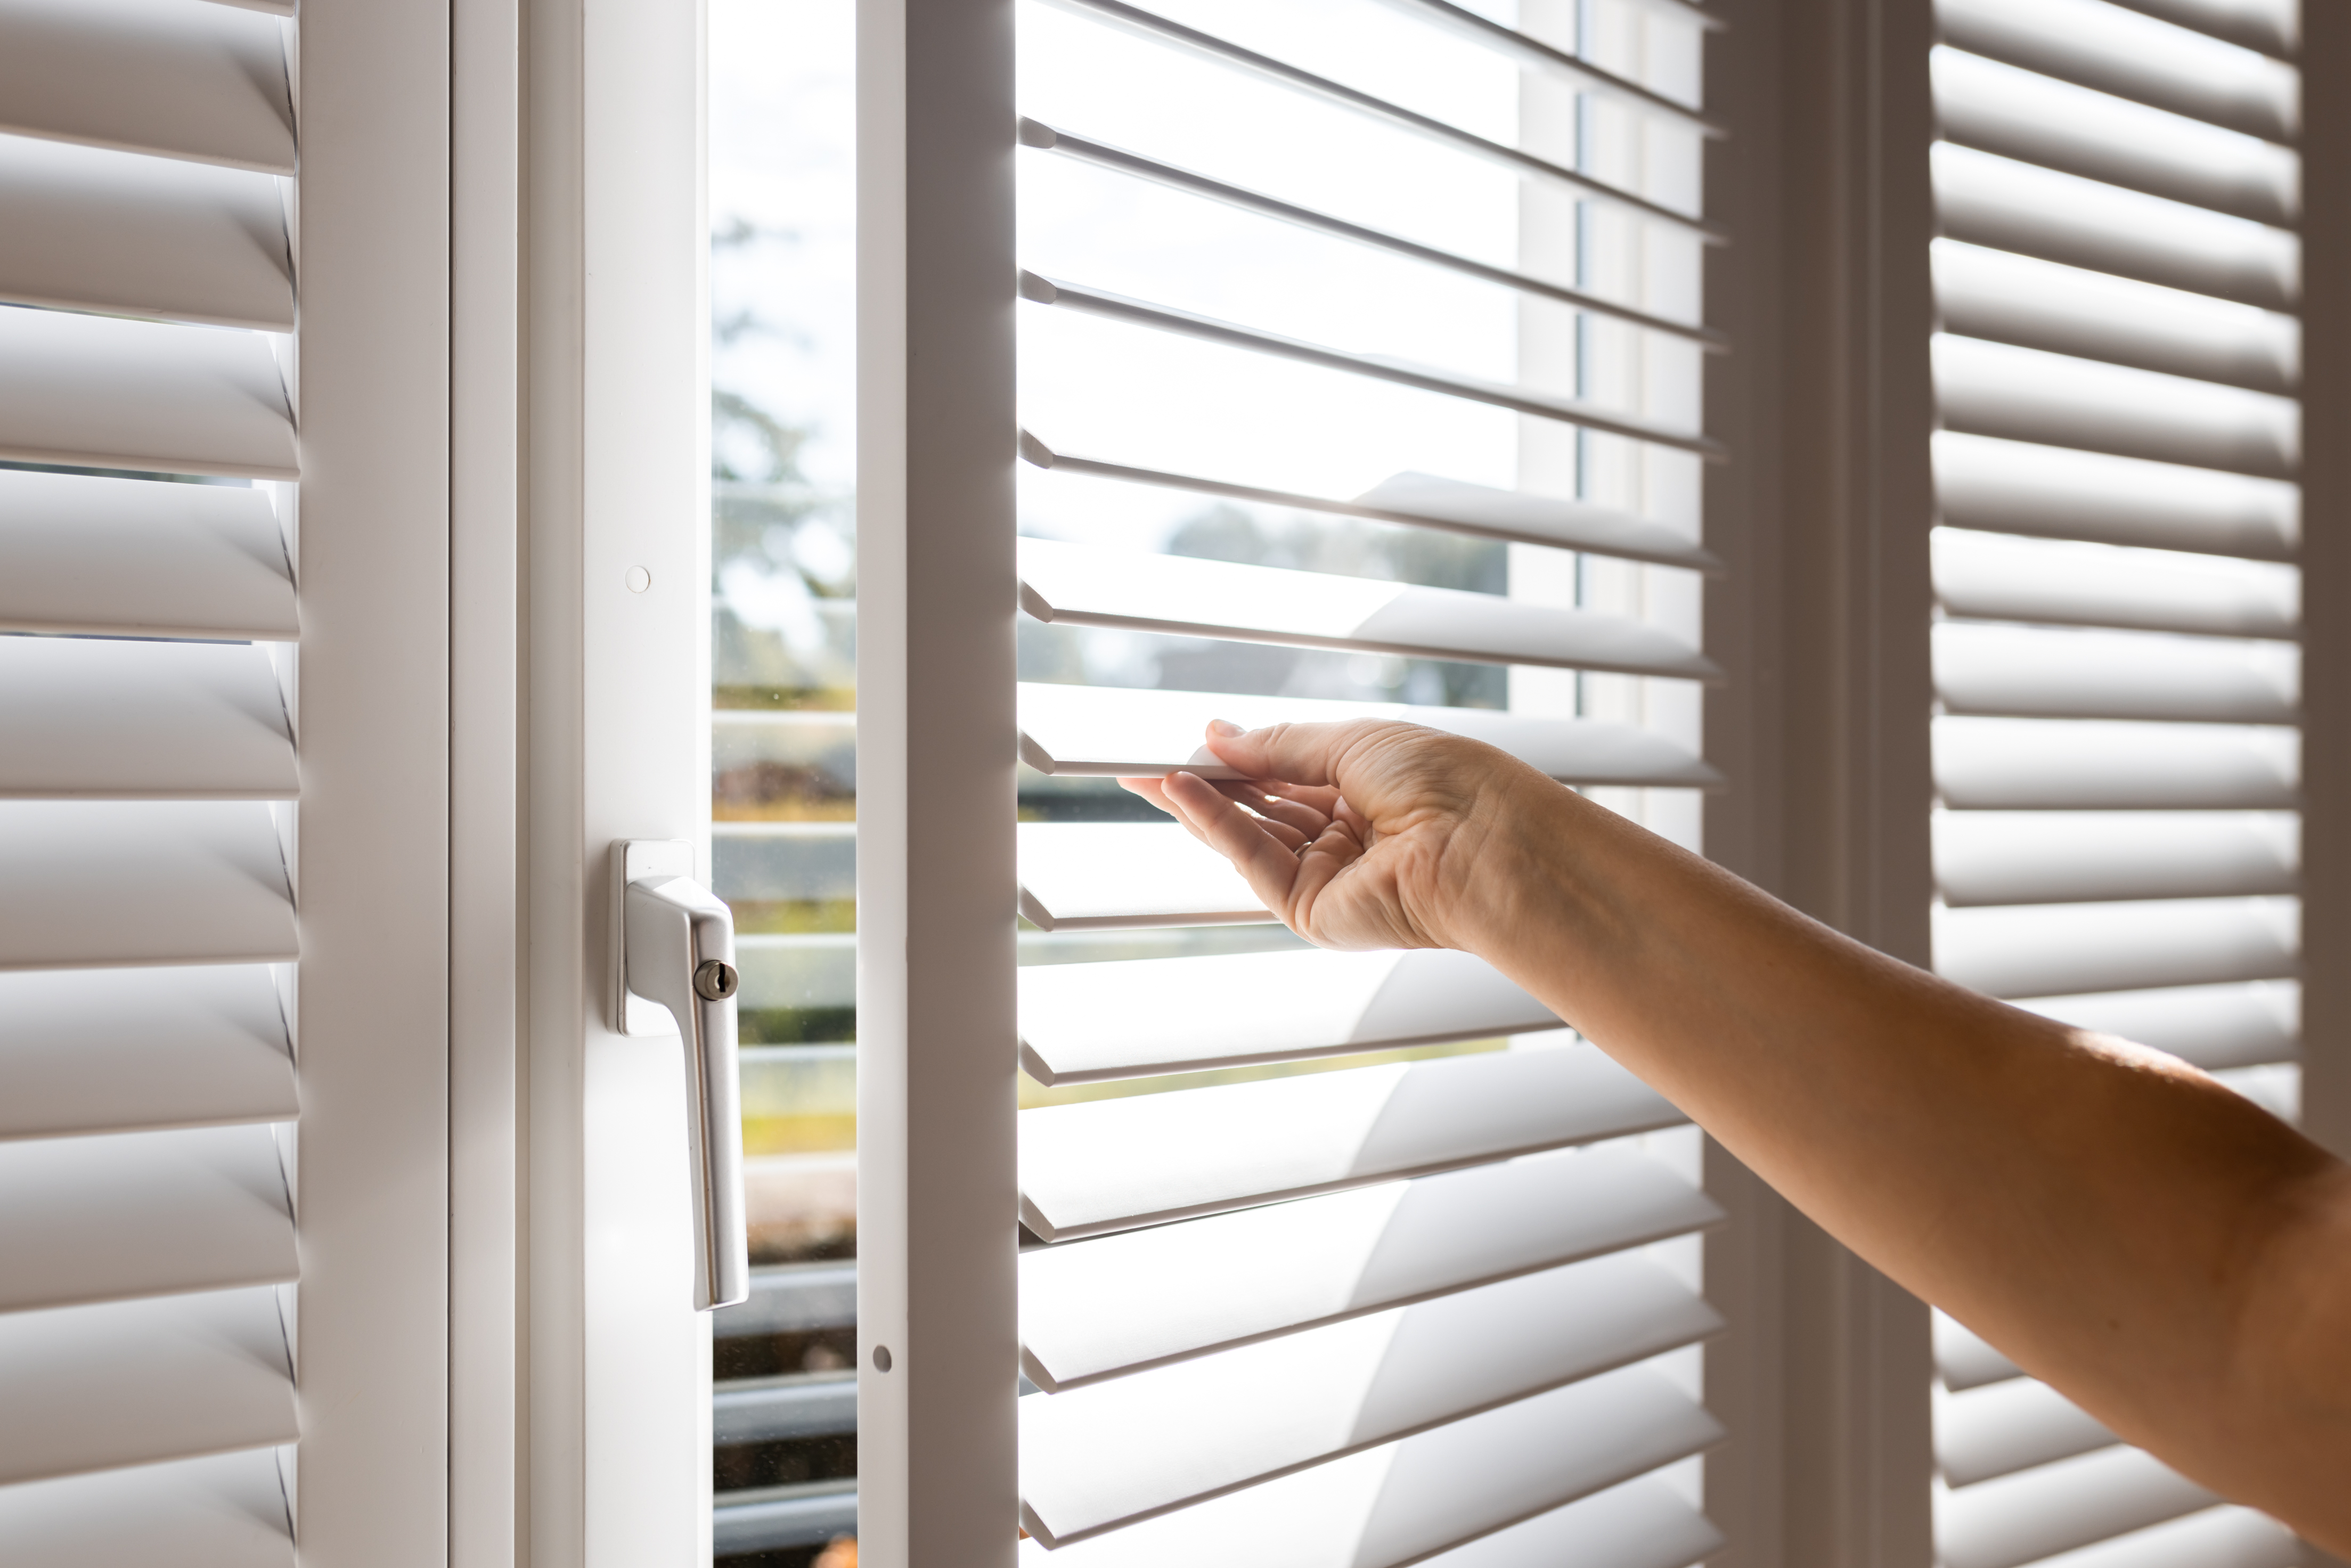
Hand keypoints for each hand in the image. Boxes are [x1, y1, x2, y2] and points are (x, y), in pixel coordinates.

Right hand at [1118, 719, 1551, 952]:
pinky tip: (1182, 791)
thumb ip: (1277, 747)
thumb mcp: (1352, 742)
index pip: (1287, 774)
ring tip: (1146, 774)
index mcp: (1367, 790)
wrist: (1487, 842)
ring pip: (1248, 837)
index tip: (1190, 740)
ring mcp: (1328, 876)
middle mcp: (1346, 836)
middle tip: (1140, 765)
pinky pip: (1254, 863)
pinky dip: (1217, 827)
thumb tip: (1217, 734)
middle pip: (1259, 809)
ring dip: (1198, 804)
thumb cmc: (1446, 783)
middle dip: (1204, 785)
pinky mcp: (1314, 912)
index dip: (1238, 757)